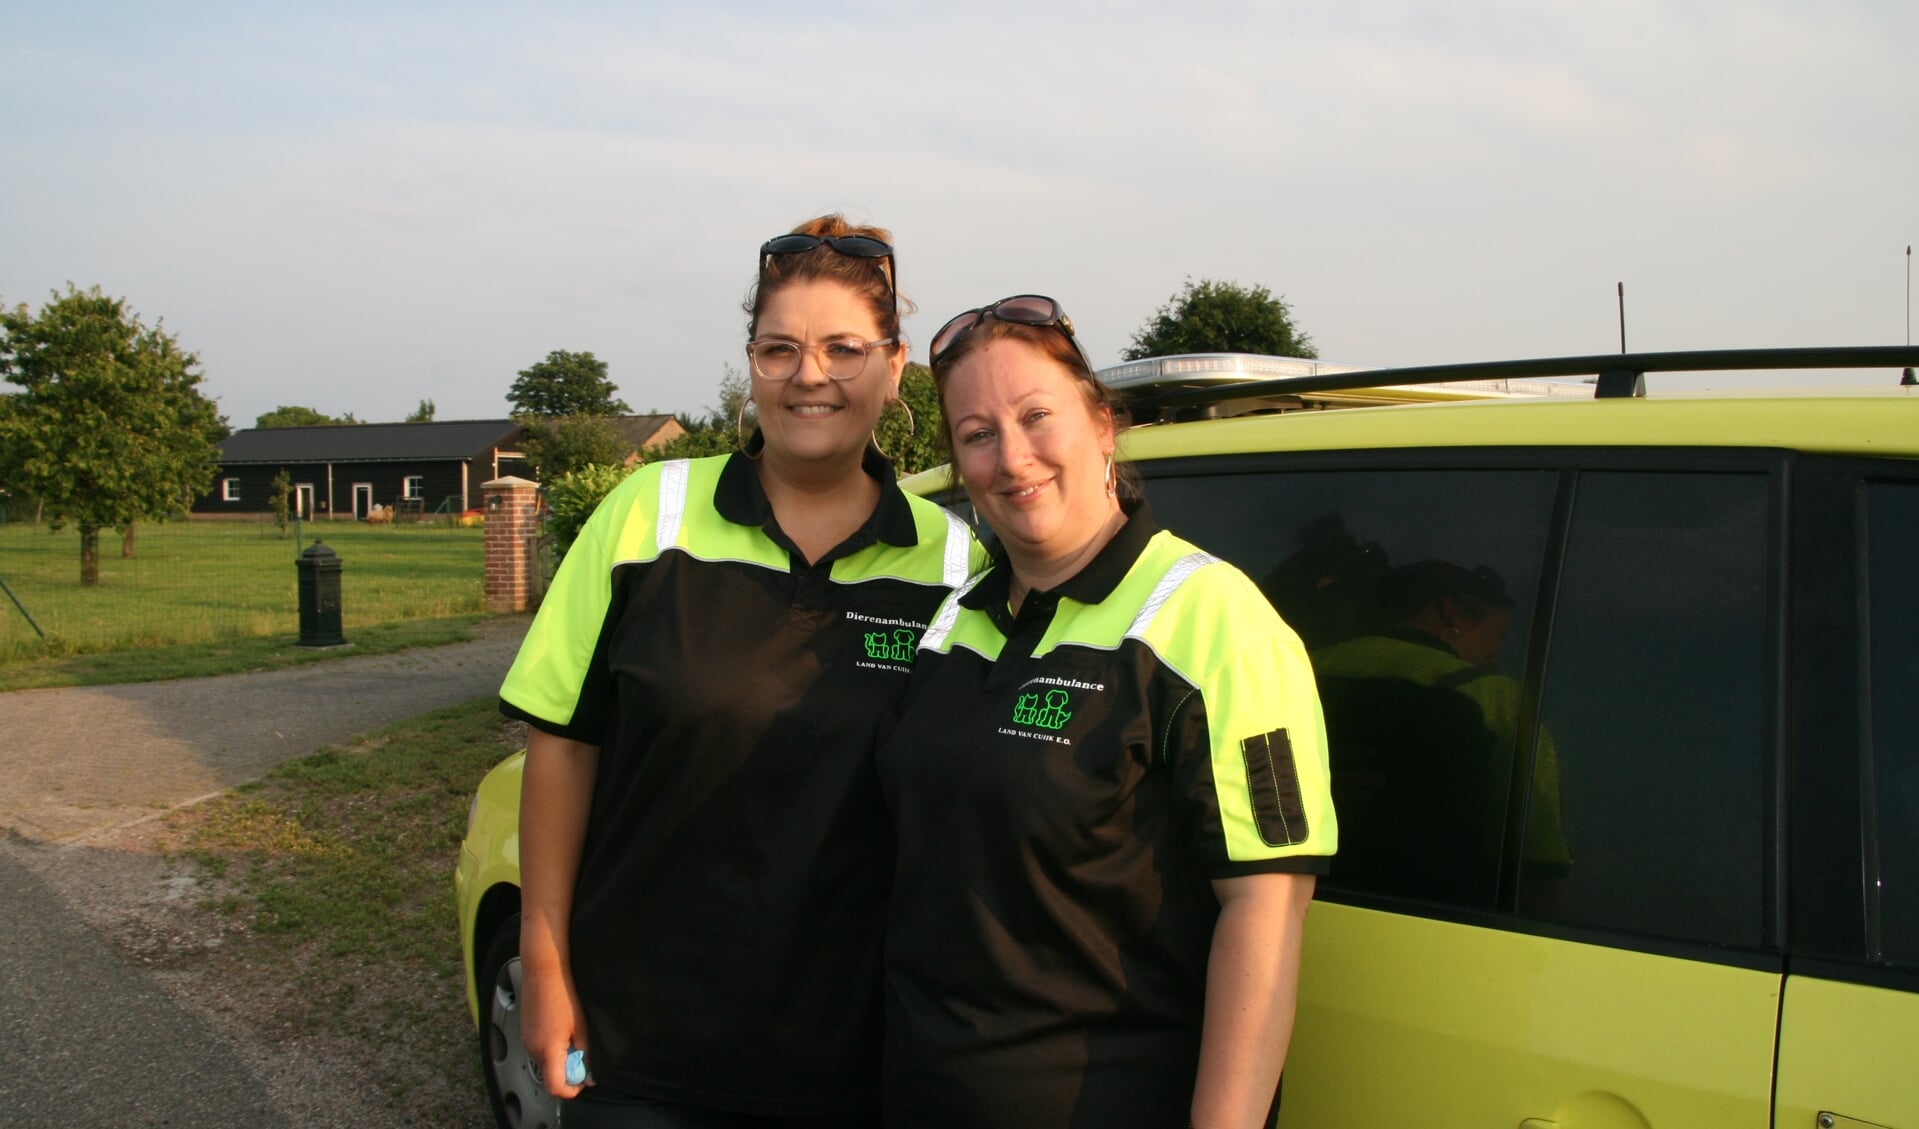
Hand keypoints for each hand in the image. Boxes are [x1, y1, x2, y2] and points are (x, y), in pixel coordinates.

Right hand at [520, 952, 590, 1099]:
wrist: (544, 970)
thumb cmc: (563, 994)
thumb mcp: (582, 1026)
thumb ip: (586, 1054)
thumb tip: (589, 1074)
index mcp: (548, 1050)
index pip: (555, 1087)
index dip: (571, 1090)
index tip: (583, 1082)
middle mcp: (533, 1048)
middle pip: (549, 1075)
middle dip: (568, 1072)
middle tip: (583, 1055)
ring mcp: (526, 1039)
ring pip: (545, 1061)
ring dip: (560, 1058)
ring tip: (573, 1036)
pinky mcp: (525, 1030)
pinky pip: (538, 1048)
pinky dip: (552, 1047)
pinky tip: (562, 1028)